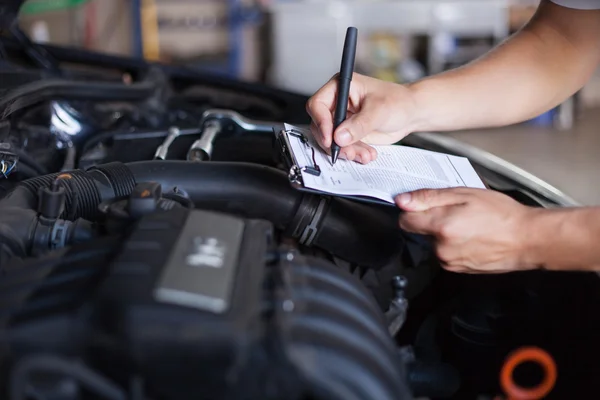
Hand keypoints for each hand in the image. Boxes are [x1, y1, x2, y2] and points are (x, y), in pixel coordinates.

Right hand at [306, 73, 421, 163]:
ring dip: (345, 151)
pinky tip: (367, 154)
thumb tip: (339, 136)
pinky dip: (353, 154)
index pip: (318, 104)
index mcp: (341, 87)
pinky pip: (342, 147)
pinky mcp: (348, 134)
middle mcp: (338, 103)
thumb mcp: (379, 111)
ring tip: (363, 154)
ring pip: (331, 140)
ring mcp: (342, 120)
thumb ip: (359, 124)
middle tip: (347, 151)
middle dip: (334, 142)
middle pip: (321, 126)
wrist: (411, 114)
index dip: (321, 122)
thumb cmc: (398, 101)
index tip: (330, 138)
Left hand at [395, 188, 541, 273]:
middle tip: (458, 211)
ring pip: (434, 243)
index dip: (413, 210)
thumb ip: (429, 197)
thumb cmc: (501, 214)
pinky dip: (455, 245)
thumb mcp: (464, 194)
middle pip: (421, 232)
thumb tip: (402, 200)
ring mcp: (450, 261)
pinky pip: (447, 253)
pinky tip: (473, 237)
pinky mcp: (458, 270)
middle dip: (433, 221)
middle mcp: (441, 248)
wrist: (528, 239)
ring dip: (445, 234)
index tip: (424, 204)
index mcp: (441, 227)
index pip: (405, 221)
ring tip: (470, 225)